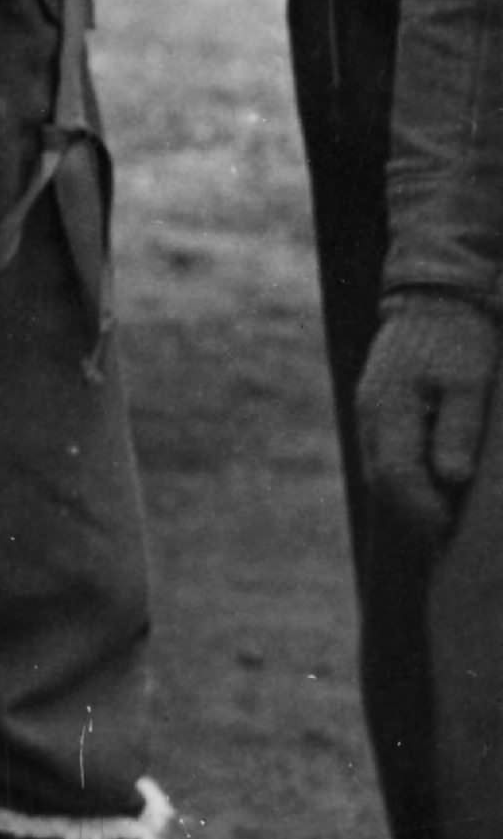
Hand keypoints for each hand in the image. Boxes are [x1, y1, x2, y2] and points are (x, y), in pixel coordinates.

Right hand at [358, 294, 499, 547]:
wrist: (437, 298)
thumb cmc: (460, 340)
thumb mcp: (469, 382)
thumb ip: (457, 428)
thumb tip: (451, 478)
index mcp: (388, 407)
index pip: (395, 475)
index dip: (421, 510)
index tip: (449, 533)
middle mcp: (370, 413)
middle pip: (380, 480)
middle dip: (411, 514)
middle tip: (447, 540)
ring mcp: (369, 411)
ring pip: (377, 470)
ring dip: (405, 499)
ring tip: (441, 521)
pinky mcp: (378, 409)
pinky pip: (383, 456)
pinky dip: (402, 480)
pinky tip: (430, 489)